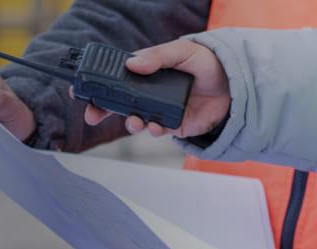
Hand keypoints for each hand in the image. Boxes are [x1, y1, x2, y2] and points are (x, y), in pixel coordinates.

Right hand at [80, 39, 230, 137]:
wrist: (236, 84)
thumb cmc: (208, 63)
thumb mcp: (183, 52)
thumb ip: (158, 57)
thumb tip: (132, 64)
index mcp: (148, 71)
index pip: (116, 77)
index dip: (97, 83)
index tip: (80, 88)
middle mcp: (149, 91)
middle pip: (118, 102)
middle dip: (101, 109)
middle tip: (91, 114)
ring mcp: (160, 108)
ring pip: (134, 118)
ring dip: (129, 122)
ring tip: (134, 120)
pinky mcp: (173, 124)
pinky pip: (156, 129)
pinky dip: (151, 129)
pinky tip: (154, 125)